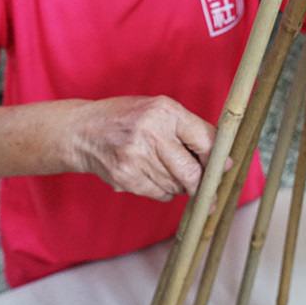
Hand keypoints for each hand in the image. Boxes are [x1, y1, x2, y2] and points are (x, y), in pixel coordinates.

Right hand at [71, 95, 215, 199]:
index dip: (217, 158)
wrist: (82, 131)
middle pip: (192, 172)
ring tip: (165, 169)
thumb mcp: (157, 110)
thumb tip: (223, 161)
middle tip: (204, 185)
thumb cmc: (127, 118)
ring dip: (179, 185)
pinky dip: (163, 191)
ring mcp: (136, 158)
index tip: (222, 167)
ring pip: (177, 186)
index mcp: (164, 111)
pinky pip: (160, 194)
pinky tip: (152, 175)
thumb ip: (190, 129)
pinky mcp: (126, 178)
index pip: (205, 140)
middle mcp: (151, 133)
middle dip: (201, 183)